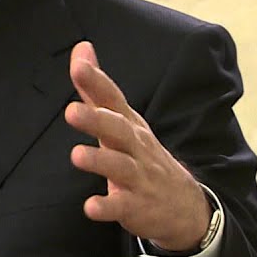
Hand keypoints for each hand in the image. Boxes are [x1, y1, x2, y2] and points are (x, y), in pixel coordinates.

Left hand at [64, 41, 209, 251]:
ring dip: (99, 161)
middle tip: (70, 111)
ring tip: (76, 155)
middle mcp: (135, 147)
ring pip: (120, 167)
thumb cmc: (141, 154)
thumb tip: (80, 48)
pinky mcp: (136, 206)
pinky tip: (90, 207)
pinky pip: (122, 206)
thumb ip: (96, 89)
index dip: (97, 82)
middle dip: (96, 120)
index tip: (79, 66)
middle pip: (118, 130)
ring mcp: (139, 177)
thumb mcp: (122, 120)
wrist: (185, 206)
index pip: (113, 99)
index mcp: (129, 124)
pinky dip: (107, 207)